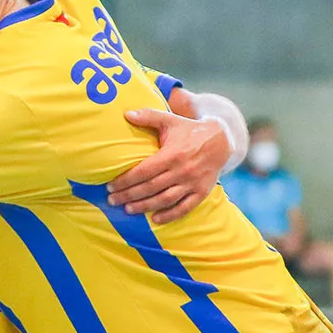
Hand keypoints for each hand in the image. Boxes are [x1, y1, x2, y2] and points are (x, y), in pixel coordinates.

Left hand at [109, 108, 227, 222]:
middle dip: (129, 195)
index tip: (111, 186)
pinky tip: (155, 219)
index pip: (143, 172)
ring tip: (128, 209)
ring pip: (165, 199)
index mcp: (172, 154)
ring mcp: (193, 183)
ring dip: (145, 206)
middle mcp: (182, 171)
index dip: (125, 181)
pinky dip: (170, 215)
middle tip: (113, 200)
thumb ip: (148, 116)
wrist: (222, 139)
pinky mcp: (202, 192)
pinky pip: (185, 208)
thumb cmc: (189, 130)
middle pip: (150, 187)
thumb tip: (126, 114)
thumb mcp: (170, 120)